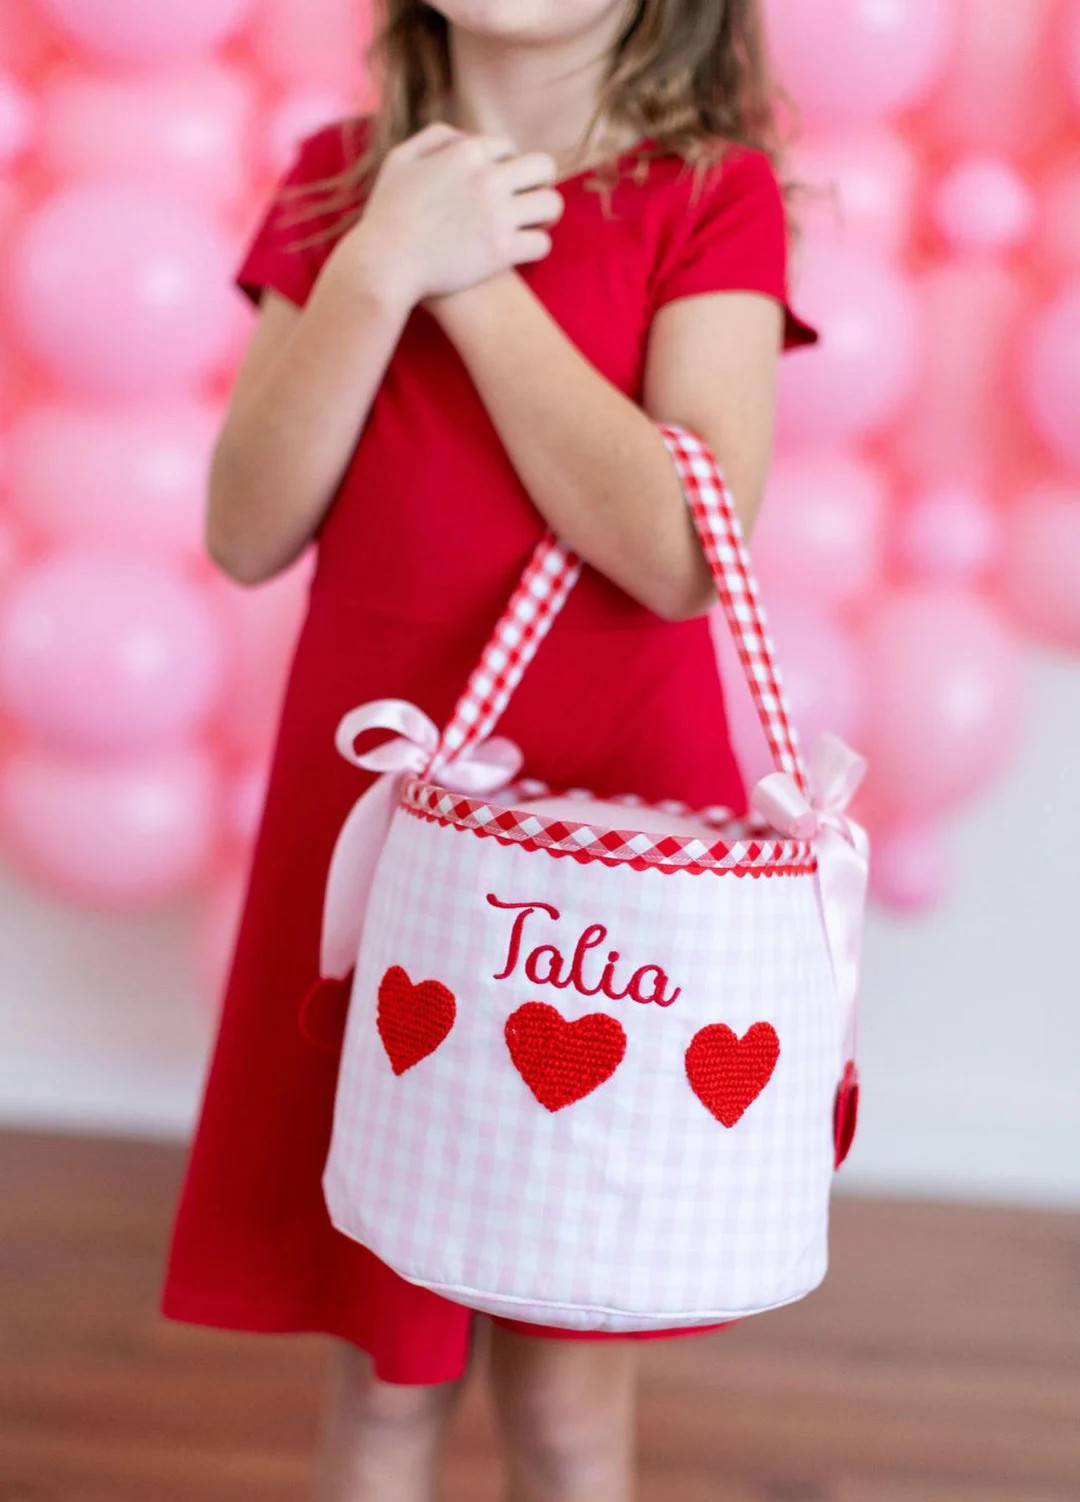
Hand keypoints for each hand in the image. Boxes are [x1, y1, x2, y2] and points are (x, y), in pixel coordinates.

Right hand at [339, 122, 562, 309]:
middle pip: (543, 168)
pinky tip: (523, 252)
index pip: (509, 148)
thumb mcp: (400, 160)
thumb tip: (465, 139)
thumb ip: (435, 138)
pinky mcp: (502, 251)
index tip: (502, 184)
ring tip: (534, 226)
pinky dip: (536, 247)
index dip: (507, 166)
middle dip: (540, 183)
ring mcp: (498, 215)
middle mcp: (488, 179)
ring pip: (551, 205)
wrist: (384, 264)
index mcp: (466, 153)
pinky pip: (542, 243)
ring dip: (546, 215)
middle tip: (530, 201)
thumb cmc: (386, 216)